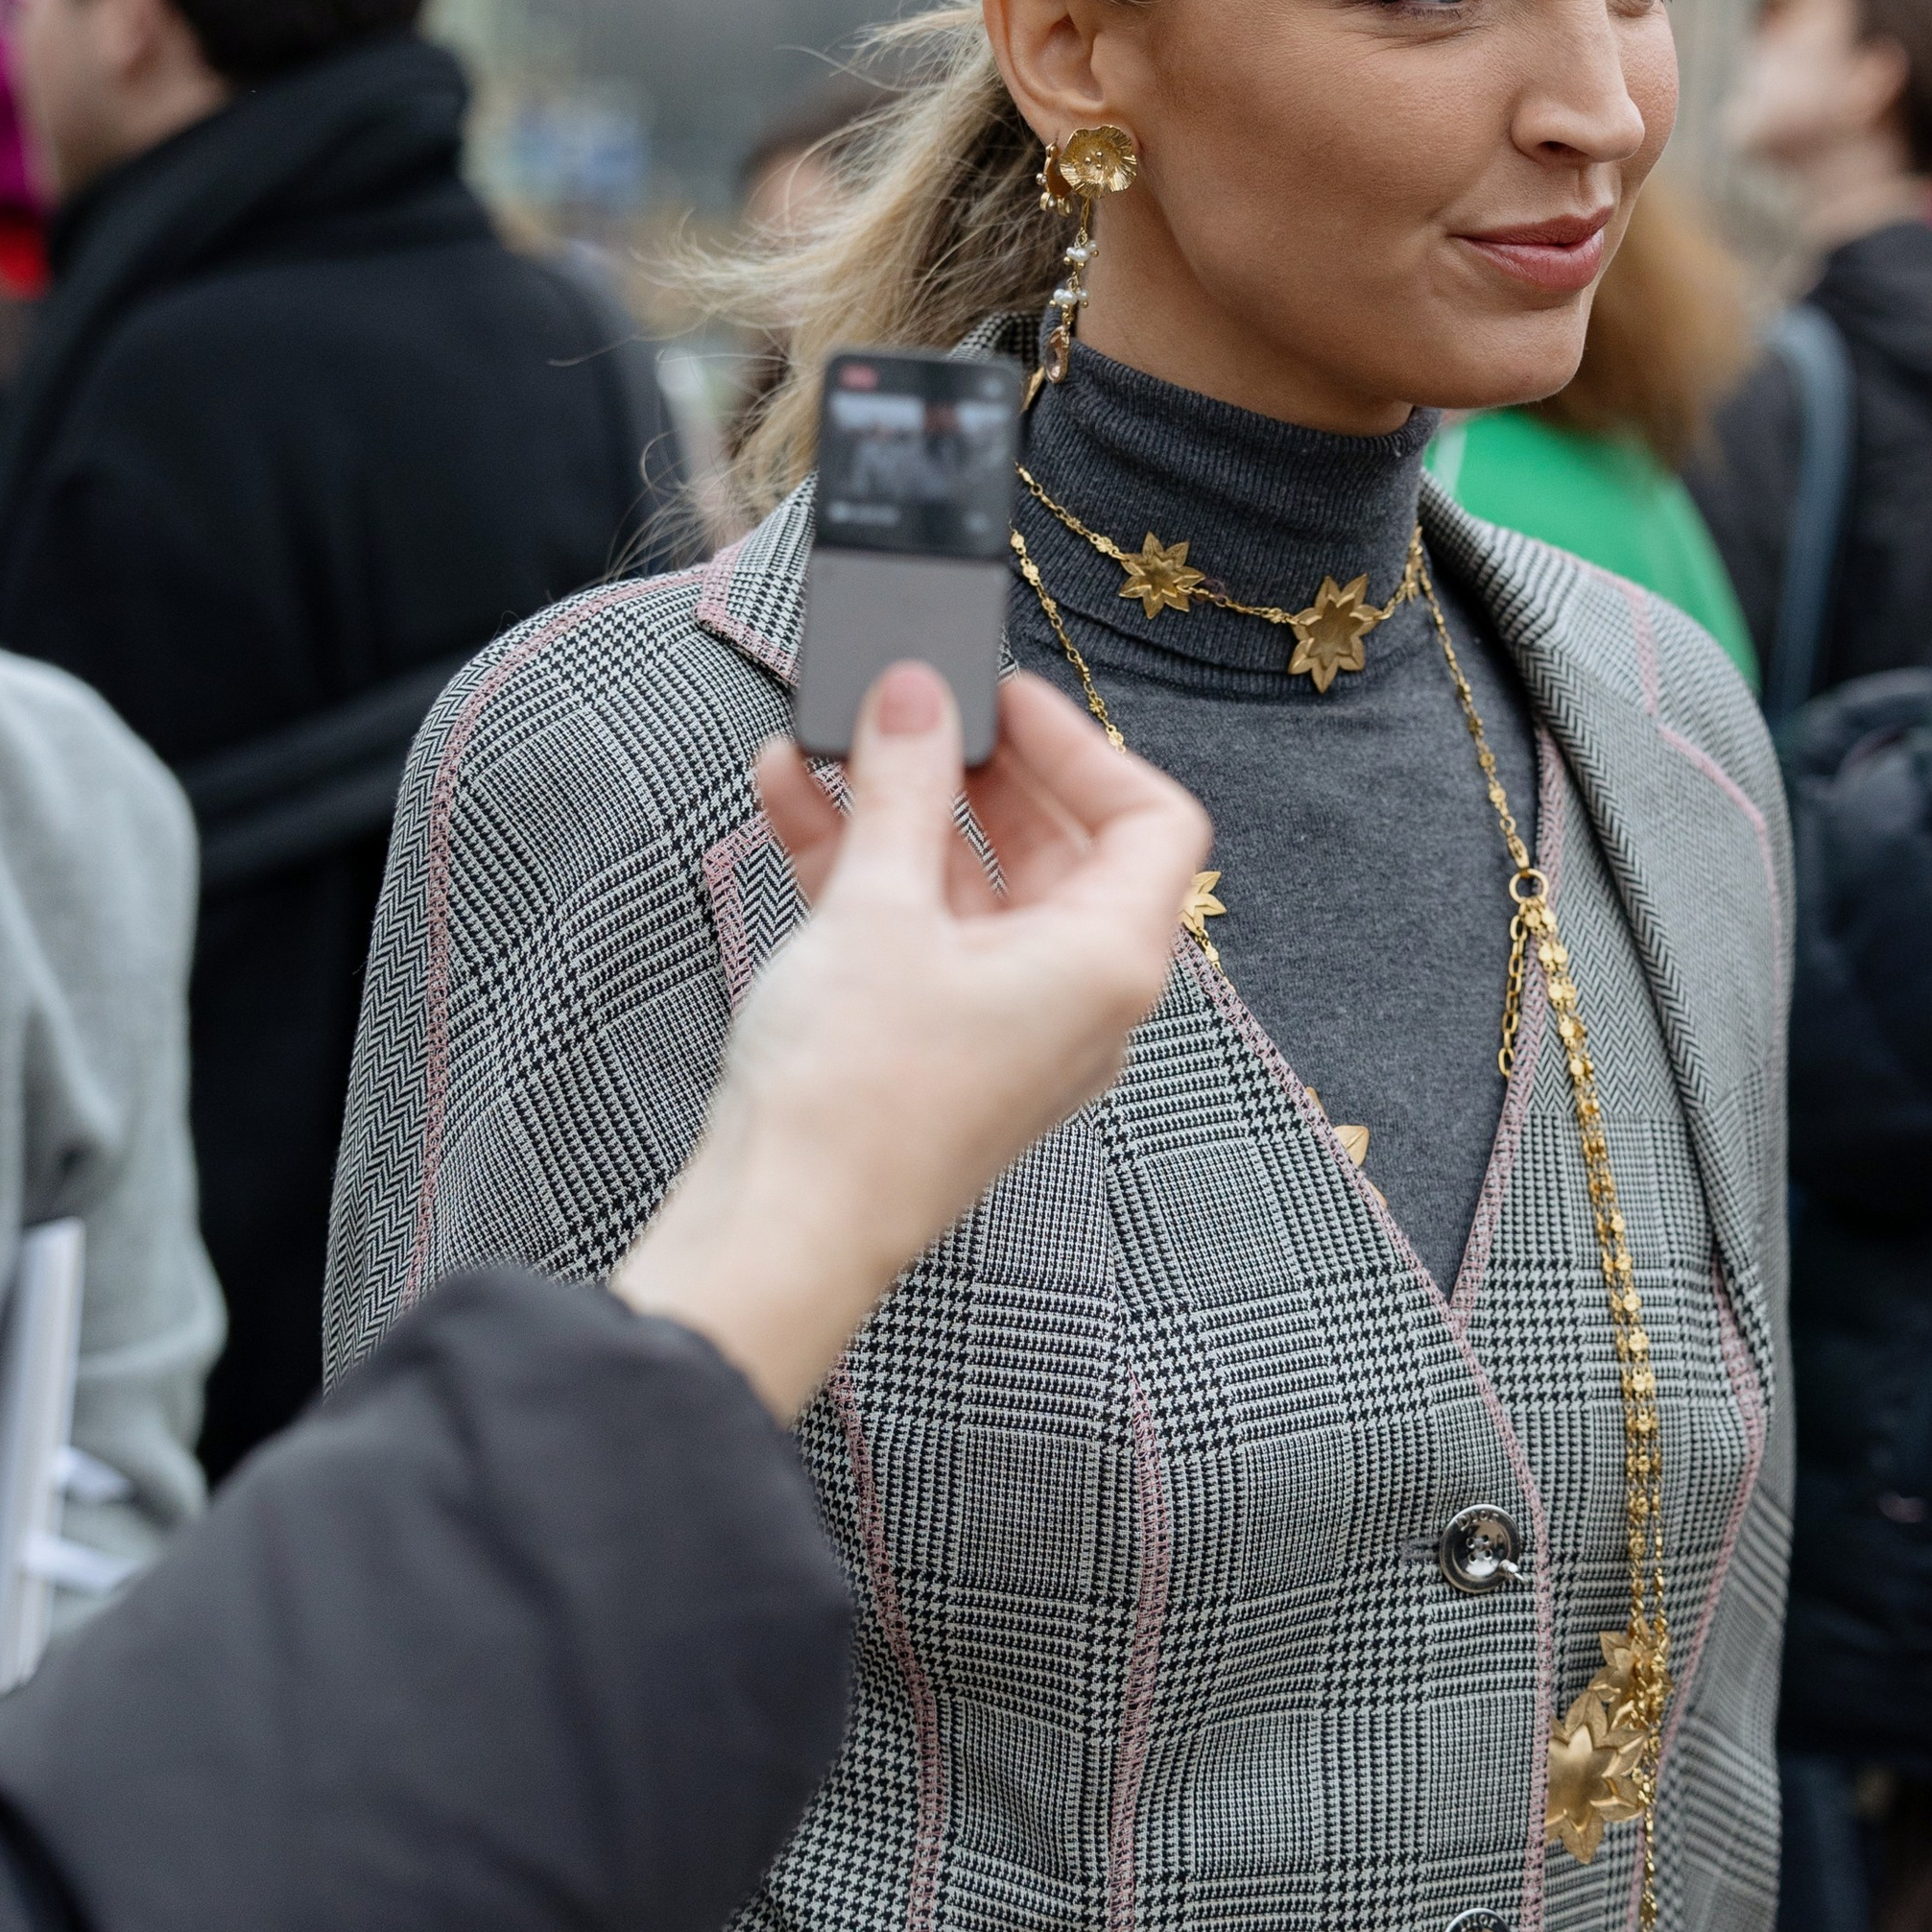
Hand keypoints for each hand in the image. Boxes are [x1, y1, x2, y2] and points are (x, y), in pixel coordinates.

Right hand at [612, 667, 1207, 1417]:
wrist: (779, 1234)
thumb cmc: (856, 1097)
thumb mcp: (878, 909)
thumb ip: (902, 786)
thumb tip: (914, 697)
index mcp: (1108, 962)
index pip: (1152, 821)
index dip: (1082, 743)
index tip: (1000, 696)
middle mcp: (1075, 996)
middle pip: (1057, 844)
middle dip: (975, 766)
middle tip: (911, 704)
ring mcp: (1005, 1024)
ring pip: (972, 882)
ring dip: (900, 806)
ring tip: (830, 739)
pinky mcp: (935, 1044)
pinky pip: (918, 927)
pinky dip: (865, 864)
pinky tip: (796, 799)